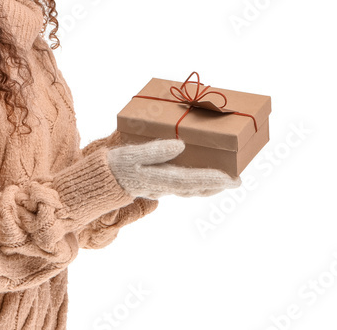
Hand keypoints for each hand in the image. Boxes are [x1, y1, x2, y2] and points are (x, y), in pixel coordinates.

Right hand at [107, 139, 239, 199]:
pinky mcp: (156, 185)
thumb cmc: (114, 165)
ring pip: (190, 190)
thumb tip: (180, 145)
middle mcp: (162, 186)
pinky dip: (195, 185)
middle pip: (195, 188)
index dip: (213, 179)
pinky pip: (181, 187)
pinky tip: (199, 181)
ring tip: (224, 182)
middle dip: (216, 185)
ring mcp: (160, 188)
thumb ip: (154, 150)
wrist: (99, 181)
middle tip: (237, 181)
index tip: (232, 179)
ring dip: (208, 186)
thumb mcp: (130, 154)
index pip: (191, 180)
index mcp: (158, 178)